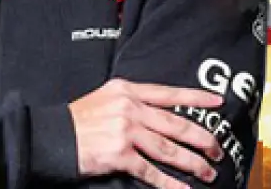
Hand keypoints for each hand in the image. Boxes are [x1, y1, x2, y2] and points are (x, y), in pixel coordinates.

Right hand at [69, 78, 223, 187]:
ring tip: (207, 173)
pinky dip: (169, 183)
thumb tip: (159, 115)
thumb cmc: (78, 119)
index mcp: (127, 90)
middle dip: (202, 139)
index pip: (168, 93)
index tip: (217, 102)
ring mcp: (125, 131)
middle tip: (218, 151)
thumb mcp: (105, 98)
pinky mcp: (119, 154)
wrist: (52, 135)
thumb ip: (132, 102)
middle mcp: (129, 108)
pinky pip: (151, 171)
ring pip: (169, 149)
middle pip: (176, 125)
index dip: (195, 98)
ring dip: (192, 163)